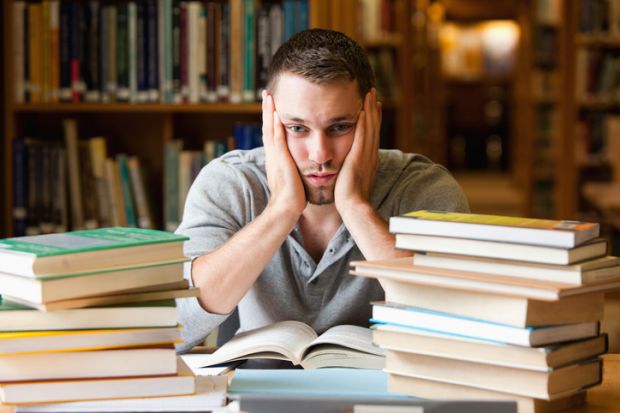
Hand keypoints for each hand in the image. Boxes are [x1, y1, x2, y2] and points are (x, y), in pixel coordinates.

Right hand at [262, 91, 306, 215]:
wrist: (285, 210)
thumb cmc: (292, 200)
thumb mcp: (291, 181)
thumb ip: (293, 171)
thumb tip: (298, 169)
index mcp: (276, 160)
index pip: (273, 135)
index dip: (272, 120)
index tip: (273, 106)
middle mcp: (273, 156)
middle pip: (268, 128)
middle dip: (267, 111)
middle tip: (266, 94)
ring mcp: (275, 157)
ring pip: (270, 129)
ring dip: (269, 112)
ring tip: (269, 96)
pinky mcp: (281, 160)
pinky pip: (277, 139)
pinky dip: (276, 125)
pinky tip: (277, 113)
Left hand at [334, 88, 381, 213]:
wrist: (353, 206)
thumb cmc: (349, 199)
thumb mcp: (351, 181)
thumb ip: (351, 171)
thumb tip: (346, 168)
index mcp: (369, 160)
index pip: (371, 135)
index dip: (373, 120)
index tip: (373, 107)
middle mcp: (371, 155)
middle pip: (374, 127)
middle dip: (373, 110)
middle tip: (373, 93)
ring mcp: (367, 155)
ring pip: (370, 127)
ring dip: (370, 110)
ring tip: (370, 94)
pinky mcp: (359, 157)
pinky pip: (363, 135)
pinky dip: (364, 121)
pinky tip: (362, 109)